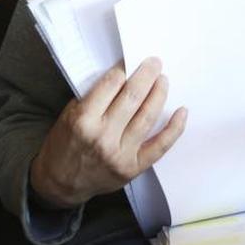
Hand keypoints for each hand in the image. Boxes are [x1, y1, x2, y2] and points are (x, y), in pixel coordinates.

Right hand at [29, 57, 186, 208]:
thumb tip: (122, 77)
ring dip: (159, 94)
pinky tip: (182, 111)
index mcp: (83, 120)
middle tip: (155, 63)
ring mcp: (120, 154)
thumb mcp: (69, 116)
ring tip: (163, 80)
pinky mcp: (133, 168)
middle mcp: (102, 137)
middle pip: (132, 98)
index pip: (110, 85)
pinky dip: (175, 128)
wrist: (61, 183)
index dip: (123, 70)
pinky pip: (160, 146)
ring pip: (147, 117)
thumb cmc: (65, 144)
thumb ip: (93, 98)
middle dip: (146, 75)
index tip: (129, 62)